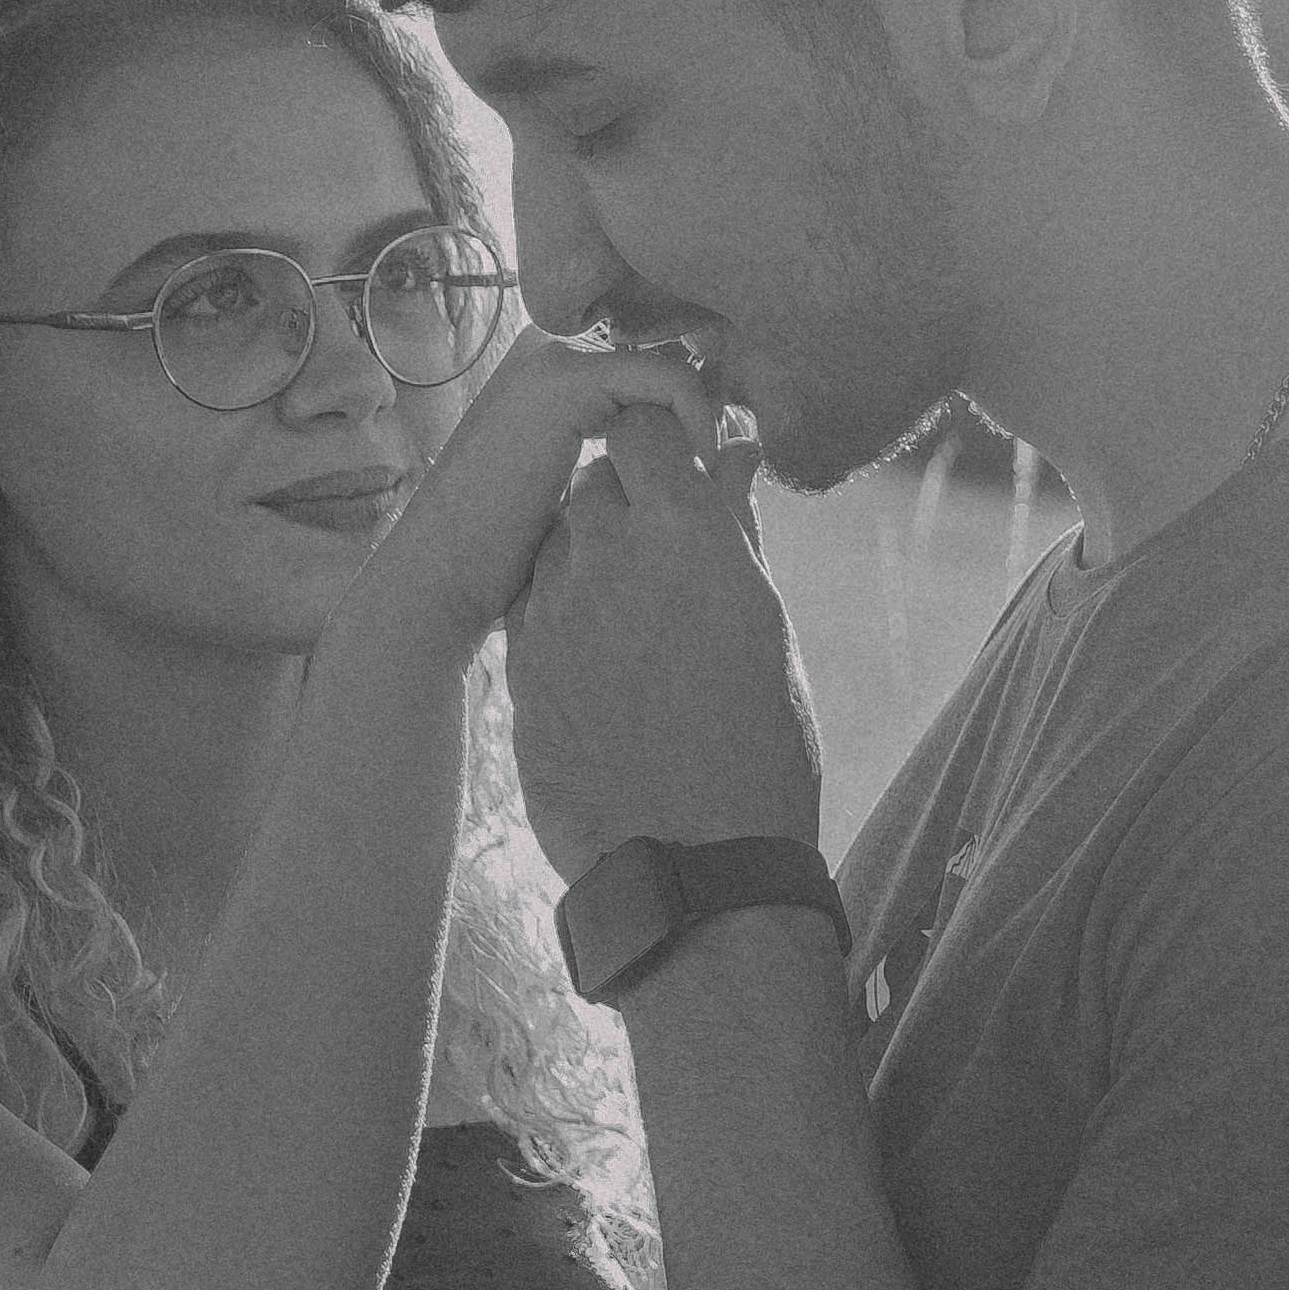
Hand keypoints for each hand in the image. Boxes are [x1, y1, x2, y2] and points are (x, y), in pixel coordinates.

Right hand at [364, 331, 720, 653]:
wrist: (443, 574)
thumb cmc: (513, 552)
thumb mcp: (588, 489)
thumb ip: (638, 455)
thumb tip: (735, 447)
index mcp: (558, 365)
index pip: (661, 362)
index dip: (702, 410)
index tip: (721, 470)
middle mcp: (554, 345)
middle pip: (677, 356)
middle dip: (712, 414)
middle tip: (730, 476)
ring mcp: (555, 357)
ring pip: (681, 368)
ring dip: (707, 426)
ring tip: (708, 486)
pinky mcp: (564, 382)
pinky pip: (670, 381)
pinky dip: (697, 425)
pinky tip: (693, 479)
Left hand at [508, 408, 823, 879]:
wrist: (693, 862)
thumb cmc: (759, 746)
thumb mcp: (767, 625)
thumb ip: (737, 531)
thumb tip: (733, 461)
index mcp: (684, 531)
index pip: (644, 427)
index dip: (660, 437)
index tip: (681, 461)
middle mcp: (607, 554)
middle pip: (594, 478)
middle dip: (625, 494)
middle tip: (663, 539)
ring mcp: (553, 608)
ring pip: (557, 538)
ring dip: (589, 549)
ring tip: (634, 603)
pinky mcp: (521, 661)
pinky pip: (534, 599)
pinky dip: (562, 603)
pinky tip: (600, 647)